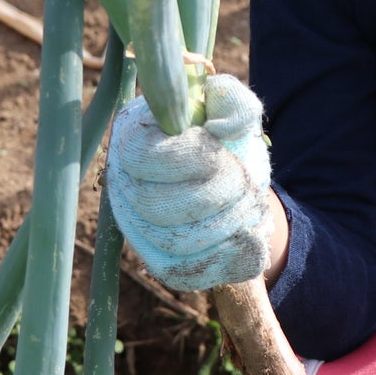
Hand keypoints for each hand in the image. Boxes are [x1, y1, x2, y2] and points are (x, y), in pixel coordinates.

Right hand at [106, 73, 273, 291]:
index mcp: (133, 136)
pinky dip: (225, 259)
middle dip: (217, 195)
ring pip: (173, 241)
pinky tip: (250, 240)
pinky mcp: (157, 260)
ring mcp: (136, 226)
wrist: (239, 186)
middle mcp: (123, 184)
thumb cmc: (228, 142)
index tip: (222, 153)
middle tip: (247, 184)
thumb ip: (231, 102)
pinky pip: (183, 272)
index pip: (144, 155)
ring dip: (227, 224)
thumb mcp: (234, 112)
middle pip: (157, 204)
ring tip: (251, 207)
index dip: (190, 157)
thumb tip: (224, 126)